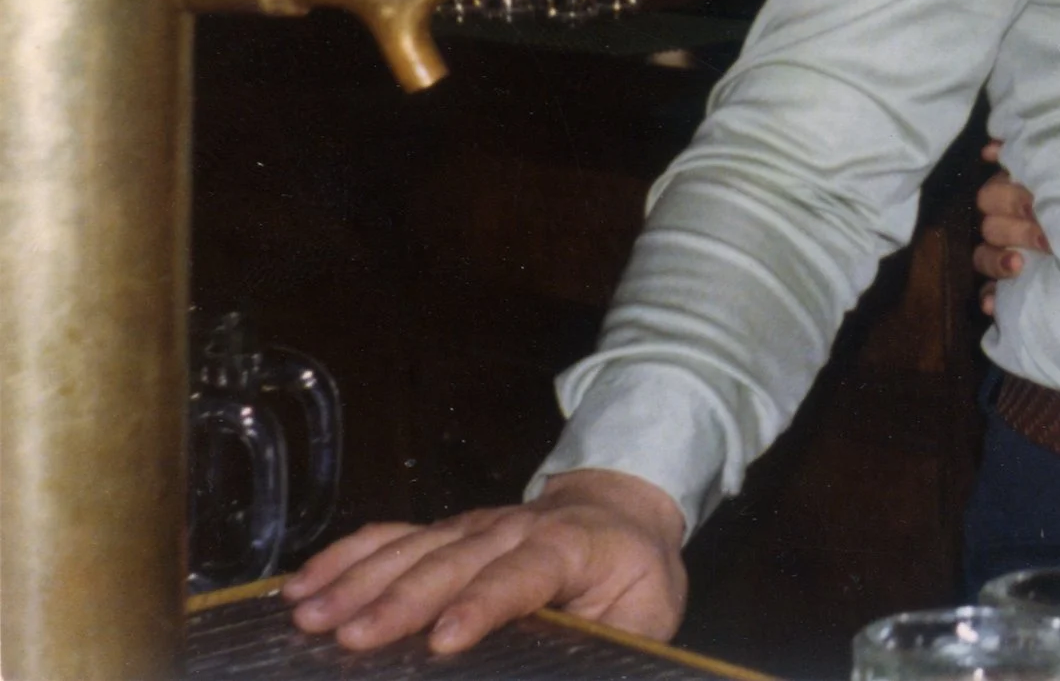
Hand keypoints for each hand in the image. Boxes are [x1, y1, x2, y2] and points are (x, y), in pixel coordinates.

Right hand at [282, 469, 686, 655]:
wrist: (623, 506)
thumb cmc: (633, 571)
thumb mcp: (648, 610)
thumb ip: (617, 645)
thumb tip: (591, 672)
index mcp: (569, 547)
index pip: (521, 574)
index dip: (482, 604)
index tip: (443, 640)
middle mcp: (514, 528)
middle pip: (452, 561)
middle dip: (399, 600)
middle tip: (350, 639)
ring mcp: (474, 525)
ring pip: (412, 547)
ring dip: (357, 581)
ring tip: (307, 616)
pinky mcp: (447, 529)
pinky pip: (392, 536)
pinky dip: (344, 556)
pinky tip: (301, 583)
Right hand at [974, 141, 1048, 317]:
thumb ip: (1036, 159)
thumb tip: (996, 147)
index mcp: (1020, 195)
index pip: (993, 195)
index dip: (1011, 200)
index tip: (1035, 205)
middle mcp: (1011, 223)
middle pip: (989, 224)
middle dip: (1016, 229)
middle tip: (1046, 237)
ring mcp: (1008, 256)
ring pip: (982, 256)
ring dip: (997, 260)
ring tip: (1019, 265)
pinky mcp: (1009, 286)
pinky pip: (987, 293)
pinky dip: (989, 298)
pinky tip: (993, 305)